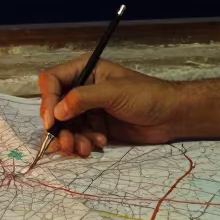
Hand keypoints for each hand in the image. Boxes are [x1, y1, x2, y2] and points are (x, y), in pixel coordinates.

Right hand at [37, 58, 219, 157]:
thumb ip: (83, 99)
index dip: (48, 100)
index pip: (52, 81)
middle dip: (58, 127)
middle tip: (66, 144)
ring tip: (83, 149)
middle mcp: (82, 89)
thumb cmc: (146, 95)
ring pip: (65, 126)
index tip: (51, 122)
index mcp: (85, 70)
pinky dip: (83, 144)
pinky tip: (99, 144)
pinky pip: (78, 137)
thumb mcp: (113, 92)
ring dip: (70, 140)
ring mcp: (88, 110)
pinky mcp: (96, 127)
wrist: (171, 116)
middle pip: (55, 108)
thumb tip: (57, 112)